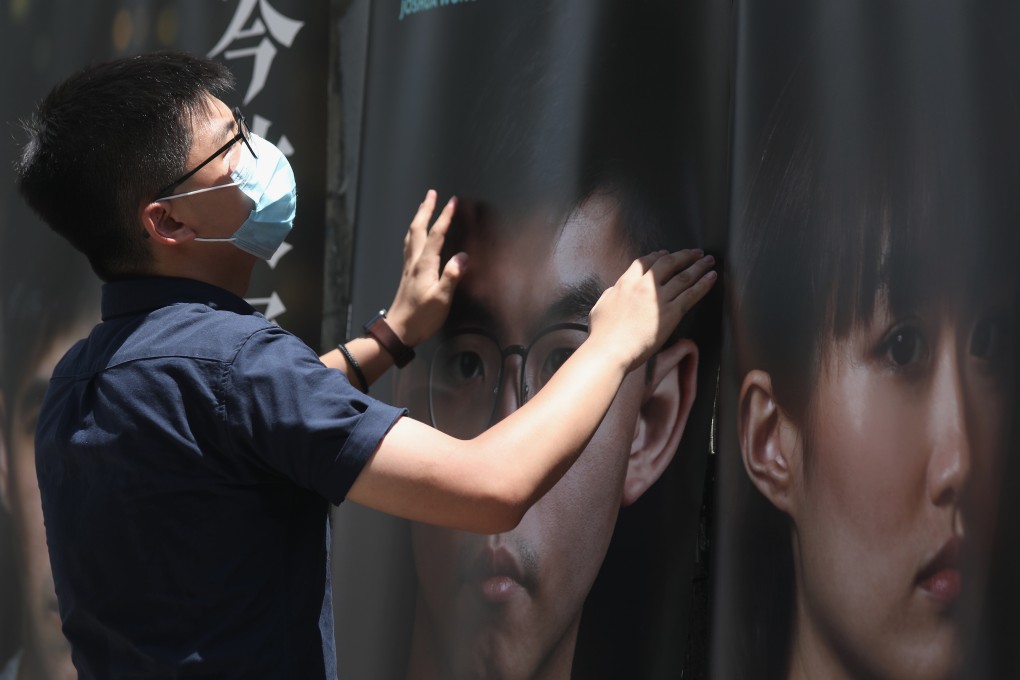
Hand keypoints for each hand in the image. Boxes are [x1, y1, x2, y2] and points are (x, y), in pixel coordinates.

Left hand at [385, 190, 467, 346]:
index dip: (445, 217)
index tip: (453, 201)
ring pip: (412, 235)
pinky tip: (415, 236)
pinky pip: (410, 245)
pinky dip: (414, 233)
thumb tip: (463, 256)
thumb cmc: (420, 317)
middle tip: (432, 194)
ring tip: (423, 207)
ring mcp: (409, 267)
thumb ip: (452, 276)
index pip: (436, 234)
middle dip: (426, 209)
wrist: (398, 330)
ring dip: (418, 218)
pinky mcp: (407, 274)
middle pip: (419, 229)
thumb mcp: (441, 298)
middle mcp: (414, 262)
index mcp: (424, 265)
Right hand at [588, 249, 715, 372]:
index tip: (667, 253)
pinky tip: (711, 277)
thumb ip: (612, 294)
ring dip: (698, 266)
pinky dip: (703, 284)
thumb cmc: (602, 334)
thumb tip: (616, 290)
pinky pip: (691, 294)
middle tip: (695, 253)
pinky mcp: (671, 313)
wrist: (610, 350)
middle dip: (684, 256)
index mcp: (625, 283)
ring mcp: (659, 298)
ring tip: (709, 261)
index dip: (658, 256)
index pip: (645, 262)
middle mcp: (644, 286)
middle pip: (668, 263)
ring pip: (684, 276)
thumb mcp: (601, 306)